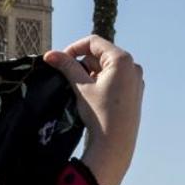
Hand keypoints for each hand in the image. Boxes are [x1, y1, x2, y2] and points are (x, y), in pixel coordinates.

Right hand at [42, 36, 143, 184]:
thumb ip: (66, 67)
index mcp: (121, 59)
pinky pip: (115, 77)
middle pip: (100, 54)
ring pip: (106, 66)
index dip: (74, 48)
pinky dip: (101, 81)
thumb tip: (49, 54)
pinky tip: (93, 96)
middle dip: (82, 63)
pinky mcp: (134, 90)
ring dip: (91, 73)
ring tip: (81, 90)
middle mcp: (132, 66)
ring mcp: (135, 79)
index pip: (93, 42)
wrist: (116, 142)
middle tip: (69, 78)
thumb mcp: (81, 86)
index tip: (60, 61)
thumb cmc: (99, 113)